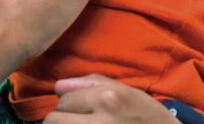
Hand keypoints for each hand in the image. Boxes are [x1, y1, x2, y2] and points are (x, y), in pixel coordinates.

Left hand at [44, 75, 177, 122]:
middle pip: (53, 120)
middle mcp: (98, 122)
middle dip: (62, 120)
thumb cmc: (150, 118)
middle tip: (78, 122)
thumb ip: (93, 84)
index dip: (71, 105)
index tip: (80, 111)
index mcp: (107, 99)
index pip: (64, 100)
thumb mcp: (130, 93)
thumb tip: (59, 86)